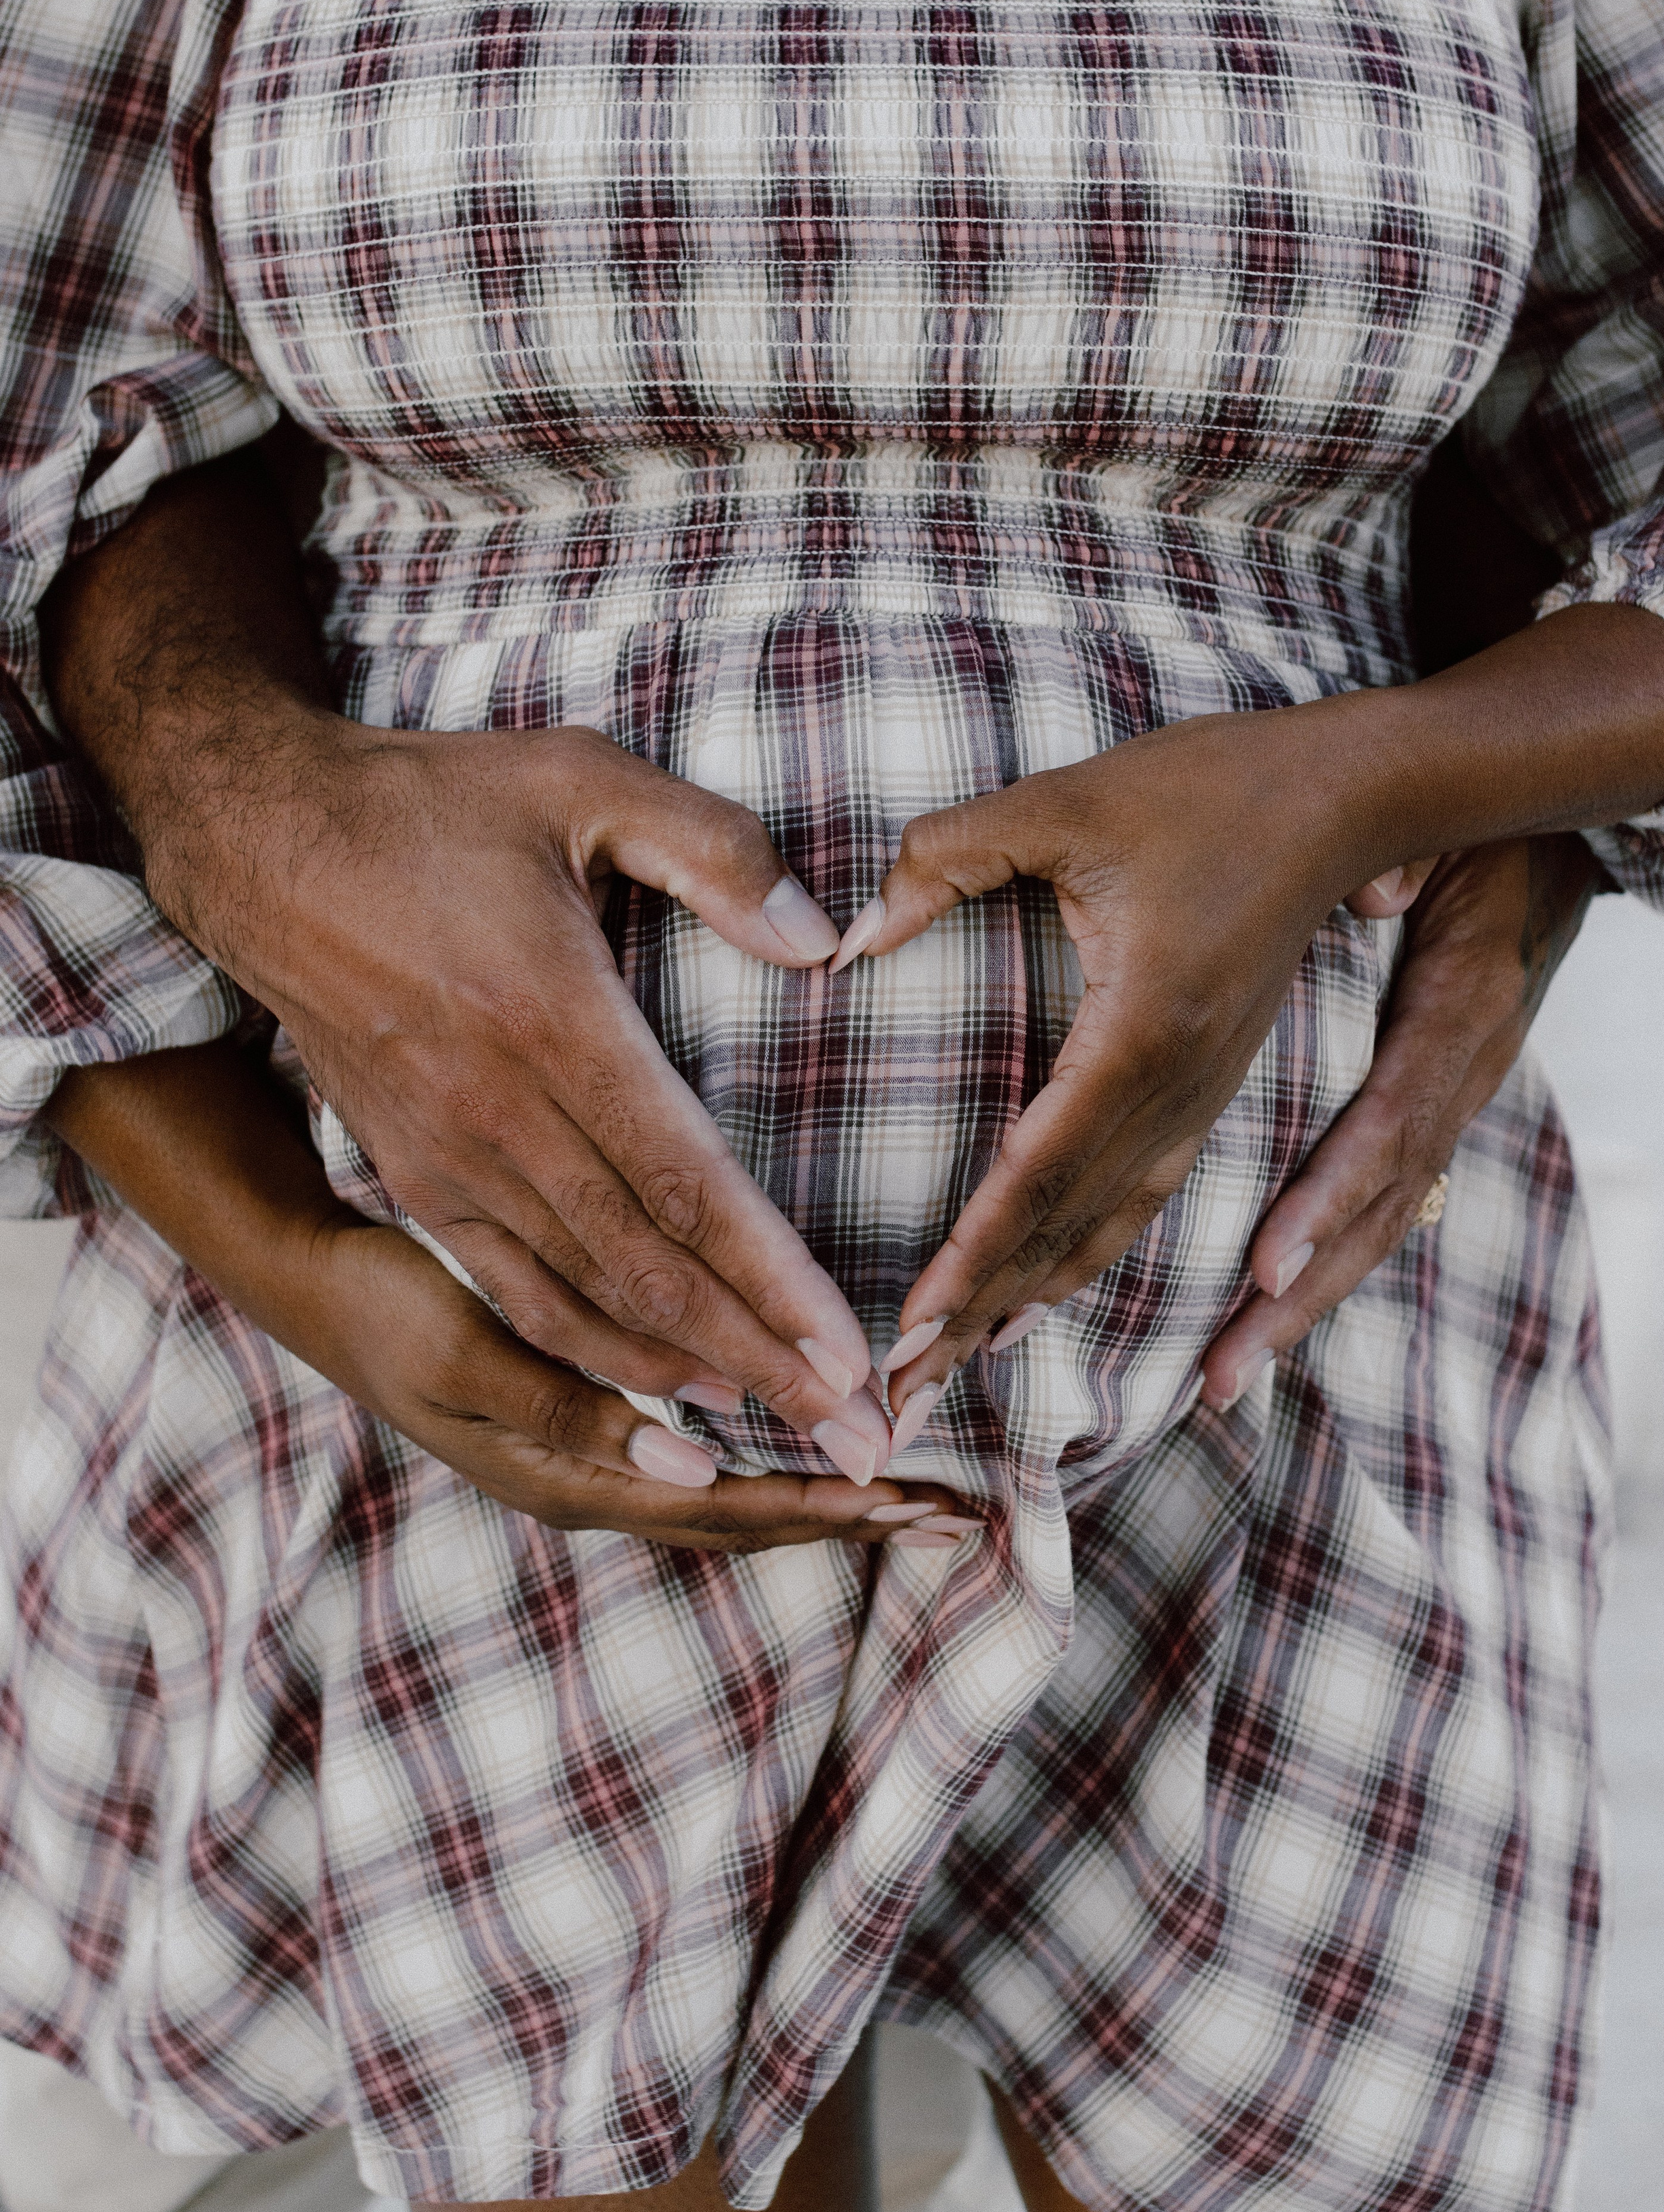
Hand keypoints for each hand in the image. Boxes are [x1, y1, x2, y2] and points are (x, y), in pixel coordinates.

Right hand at [150, 720, 894, 1447]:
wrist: (261, 843)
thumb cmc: (433, 807)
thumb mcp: (581, 779)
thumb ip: (713, 849)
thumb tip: (821, 939)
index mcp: (549, 1020)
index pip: (684, 1183)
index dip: (771, 1278)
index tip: (847, 1350)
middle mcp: (496, 1115)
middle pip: (648, 1268)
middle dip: (760, 1358)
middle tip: (854, 1432)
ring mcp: (447, 1159)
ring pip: (584, 1299)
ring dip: (690, 1373)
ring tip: (790, 1428)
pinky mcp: (414, 1179)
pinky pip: (514, 1291)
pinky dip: (595, 1351)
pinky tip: (669, 1385)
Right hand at [302, 1214, 968, 1548]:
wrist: (323, 1290)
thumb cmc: (392, 1313)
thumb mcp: (467, 1360)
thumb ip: (569, 1417)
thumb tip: (686, 1467)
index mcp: (577, 1477)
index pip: (731, 1510)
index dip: (825, 1505)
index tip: (915, 1499)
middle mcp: (598, 1487)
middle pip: (748, 1523)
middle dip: (850, 1518)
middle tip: (953, 1516)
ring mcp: (595, 1467)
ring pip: (733, 1503)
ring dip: (823, 1502)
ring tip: (912, 1500)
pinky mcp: (595, 1433)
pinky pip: (707, 1471)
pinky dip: (774, 1471)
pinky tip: (813, 1456)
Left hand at [848, 586, 1663, 1429]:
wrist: (1349, 794)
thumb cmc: (1210, 786)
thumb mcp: (1064, 804)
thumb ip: (949, 856)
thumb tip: (848, 938)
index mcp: (1143, 1029)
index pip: (1036, 1171)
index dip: (969, 1258)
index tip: (911, 1332)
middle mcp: (1181, 1082)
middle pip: (1072, 1223)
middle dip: (986, 1308)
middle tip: (910, 1388)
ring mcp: (1209, 1086)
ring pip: (1119, 1218)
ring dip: (1042, 1289)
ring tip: (972, 1352)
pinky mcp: (1218, 1075)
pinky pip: (1152, 1186)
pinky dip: (1097, 1244)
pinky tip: (1056, 1273)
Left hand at [1197, 834, 1600, 1406]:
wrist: (1555, 825)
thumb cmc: (1478, 820)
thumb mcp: (1448, 826)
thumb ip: (1411, 858)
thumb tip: (1378, 897)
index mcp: (1462, 1010)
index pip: (1393, 1121)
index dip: (1334, 1198)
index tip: (1270, 1264)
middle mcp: (1461, 1071)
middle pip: (1384, 1207)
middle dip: (1302, 1296)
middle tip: (1220, 1370)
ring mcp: (1452, 1094)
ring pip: (1382, 1220)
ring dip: (1304, 1302)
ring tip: (1221, 1375)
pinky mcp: (1432, 1100)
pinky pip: (1383, 1197)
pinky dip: (1329, 1256)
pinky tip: (1268, 1310)